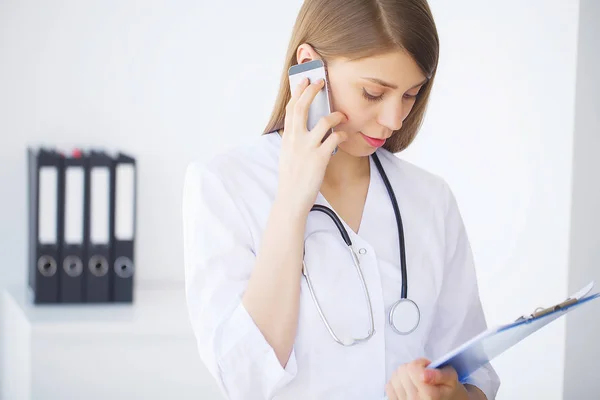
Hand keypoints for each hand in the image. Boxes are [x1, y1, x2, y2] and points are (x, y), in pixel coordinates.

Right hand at [276, 76, 348, 214]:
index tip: (304, 80)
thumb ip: (295, 139)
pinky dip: (342, 134)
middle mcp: (295, 139)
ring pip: (323, 121)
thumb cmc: (292, 177)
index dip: (298, 92)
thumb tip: (305, 126)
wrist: (292, 198)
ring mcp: (307, 148)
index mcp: (287, 137)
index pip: (291, 109)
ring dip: (335, 115)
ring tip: (342, 115)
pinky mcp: (320, 158)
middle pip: (302, 107)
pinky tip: (344, 135)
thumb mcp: (288, 154)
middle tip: (321, 81)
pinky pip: (334, 139)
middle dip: (311, 91)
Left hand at [385, 358, 468, 399]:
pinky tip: (408, 386)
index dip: (421, 363)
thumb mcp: (451, 379)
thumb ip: (440, 374)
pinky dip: (397, 382)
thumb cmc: (447, 389)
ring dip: (404, 374)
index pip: (412, 368)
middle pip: (402, 370)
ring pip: (394, 376)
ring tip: (416, 380)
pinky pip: (389, 386)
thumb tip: (424, 374)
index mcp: (430, 396)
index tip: (429, 368)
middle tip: (423, 375)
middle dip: (413, 368)